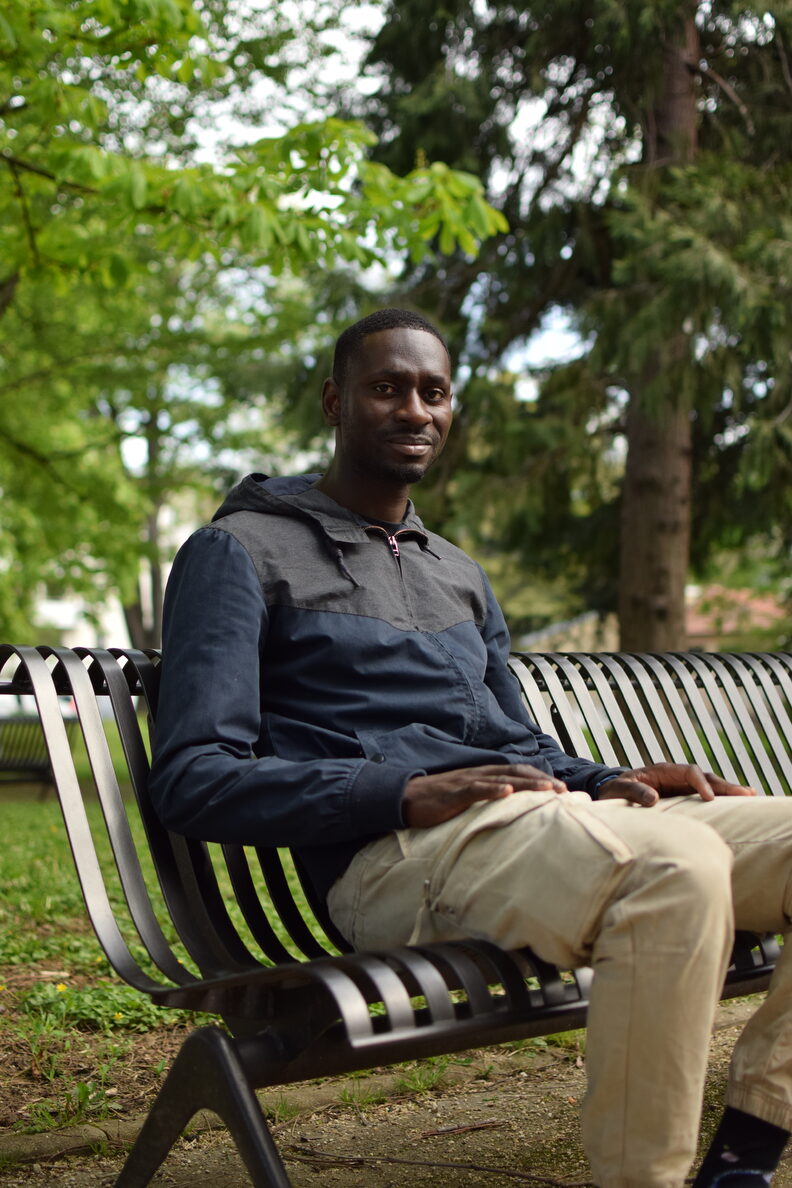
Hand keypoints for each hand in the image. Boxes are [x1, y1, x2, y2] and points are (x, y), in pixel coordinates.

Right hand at [402, 764, 567, 828]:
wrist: (406, 797)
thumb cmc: (437, 801)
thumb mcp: (467, 799)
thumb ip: (487, 801)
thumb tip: (510, 810)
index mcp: (484, 775)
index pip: (518, 772)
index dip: (540, 779)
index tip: (561, 789)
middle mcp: (479, 774)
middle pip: (517, 772)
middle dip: (542, 781)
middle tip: (564, 791)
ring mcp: (467, 782)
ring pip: (502, 778)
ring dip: (527, 784)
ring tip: (547, 790)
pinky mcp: (454, 793)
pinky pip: (476, 789)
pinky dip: (493, 789)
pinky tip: (508, 792)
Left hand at [598, 762, 757, 807]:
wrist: (612, 793)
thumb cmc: (614, 790)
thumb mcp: (618, 790)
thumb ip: (633, 792)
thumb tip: (653, 799)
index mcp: (662, 771)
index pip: (688, 772)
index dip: (700, 783)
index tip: (709, 798)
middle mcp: (676, 777)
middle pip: (706, 777)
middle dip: (726, 786)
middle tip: (748, 793)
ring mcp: (682, 788)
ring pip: (710, 787)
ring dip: (729, 792)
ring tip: (751, 797)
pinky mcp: (684, 799)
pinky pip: (705, 798)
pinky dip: (721, 801)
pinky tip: (738, 806)